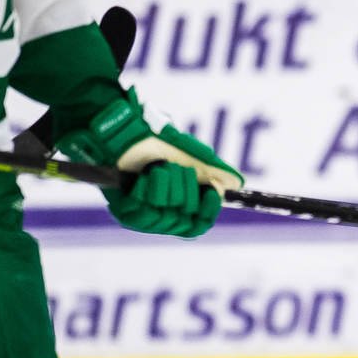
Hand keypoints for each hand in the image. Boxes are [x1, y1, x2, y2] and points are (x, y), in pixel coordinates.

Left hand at [60, 89, 243, 237]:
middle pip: (187, 219)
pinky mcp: (124, 213)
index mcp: (178, 205)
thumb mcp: (190, 154)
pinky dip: (151, 190)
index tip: (211, 192)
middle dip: (186, 188)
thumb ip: (213, 171)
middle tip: (175, 168)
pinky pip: (147, 213)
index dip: (208, 211)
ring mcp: (142, 216)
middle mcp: (161, 215)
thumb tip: (234, 184)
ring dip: (168, 186)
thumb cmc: (155, 140)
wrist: (123, 132)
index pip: (198, 225)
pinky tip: (146, 175)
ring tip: (158, 167)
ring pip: (168, 216)